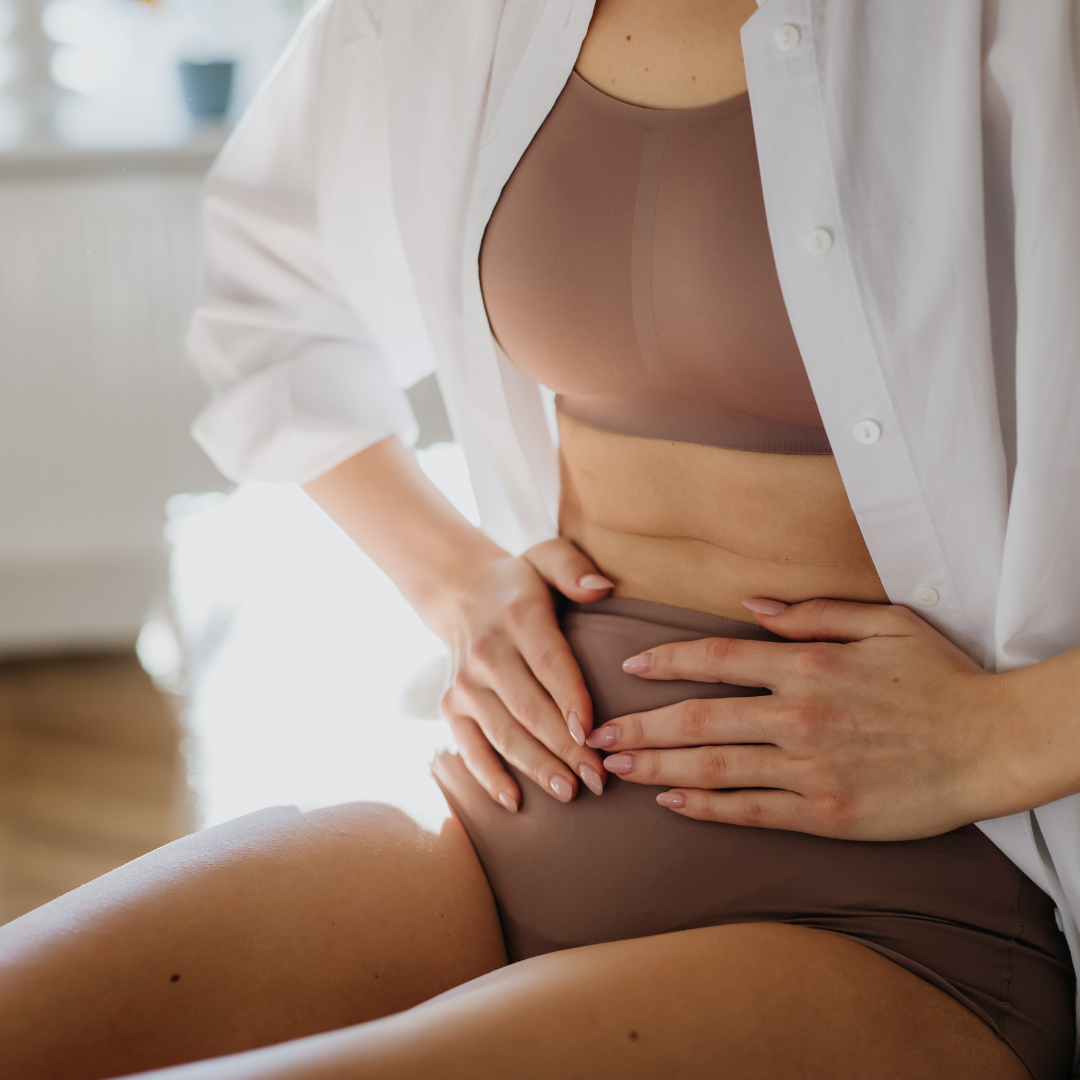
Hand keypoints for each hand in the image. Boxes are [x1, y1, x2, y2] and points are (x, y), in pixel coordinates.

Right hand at [436, 538, 612, 810]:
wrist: (459, 592)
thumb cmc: (521, 582)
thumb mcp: (546, 558)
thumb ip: (573, 567)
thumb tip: (601, 587)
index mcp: (518, 617)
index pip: (548, 662)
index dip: (570, 699)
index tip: (593, 732)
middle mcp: (488, 653)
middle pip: (529, 707)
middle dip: (565, 747)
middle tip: (599, 778)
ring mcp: (465, 684)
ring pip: (504, 733)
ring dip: (536, 767)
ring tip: (570, 793)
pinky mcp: (451, 706)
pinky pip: (469, 747)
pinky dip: (488, 777)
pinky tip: (514, 802)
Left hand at [587, 598, 1012, 840]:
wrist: (994, 744)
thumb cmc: (941, 679)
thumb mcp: (885, 623)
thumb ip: (814, 613)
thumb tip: (754, 603)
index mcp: (808, 665)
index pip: (716, 658)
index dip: (665, 662)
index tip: (629, 666)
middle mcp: (797, 716)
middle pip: (697, 719)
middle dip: (638, 725)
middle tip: (594, 732)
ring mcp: (808, 769)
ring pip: (712, 768)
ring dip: (655, 767)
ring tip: (614, 766)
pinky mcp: (824, 814)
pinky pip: (750, 812)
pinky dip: (705, 807)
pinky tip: (670, 802)